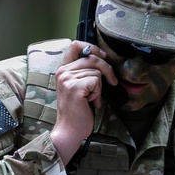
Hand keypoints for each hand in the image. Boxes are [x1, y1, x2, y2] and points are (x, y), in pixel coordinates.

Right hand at [50, 41, 117, 162]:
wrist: (69, 129)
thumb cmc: (77, 110)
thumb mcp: (78, 86)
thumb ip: (84, 72)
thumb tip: (102, 59)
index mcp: (63, 69)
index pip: (76, 45)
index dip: (92, 48)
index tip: (103, 57)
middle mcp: (63, 71)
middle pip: (92, 57)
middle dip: (107, 69)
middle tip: (112, 81)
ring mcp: (68, 79)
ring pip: (97, 71)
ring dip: (100, 87)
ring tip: (92, 98)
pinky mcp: (76, 87)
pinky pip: (97, 81)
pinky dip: (98, 93)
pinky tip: (91, 102)